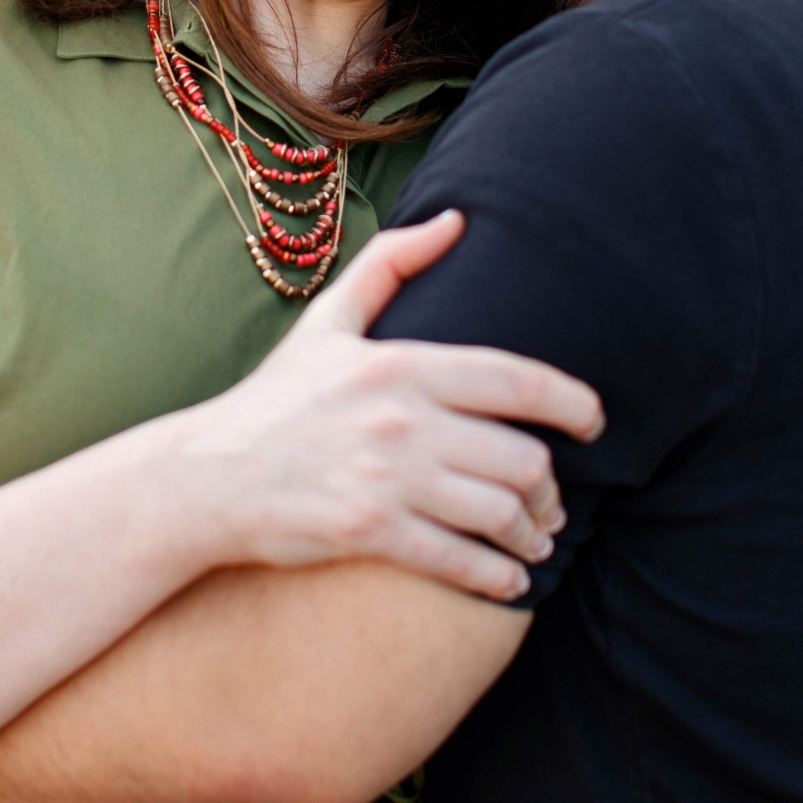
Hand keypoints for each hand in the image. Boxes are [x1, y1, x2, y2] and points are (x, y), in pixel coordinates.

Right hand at [172, 210, 603, 600]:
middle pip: (522, 457)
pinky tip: (509, 583)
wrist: (206, 475)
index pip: (517, 380)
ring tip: (534, 541)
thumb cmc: (274, 400)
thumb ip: (393, 264)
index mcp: (401, 364)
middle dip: (551, 488)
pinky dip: (498, 578)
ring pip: (500, 513)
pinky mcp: (369, 532)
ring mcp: (386, 478)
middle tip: (553, 503)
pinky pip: (460, 562)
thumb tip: (456, 219)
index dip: (573, 403)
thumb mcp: (328, 322)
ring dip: (532, 534)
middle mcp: (401, 419)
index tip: (596, 422)